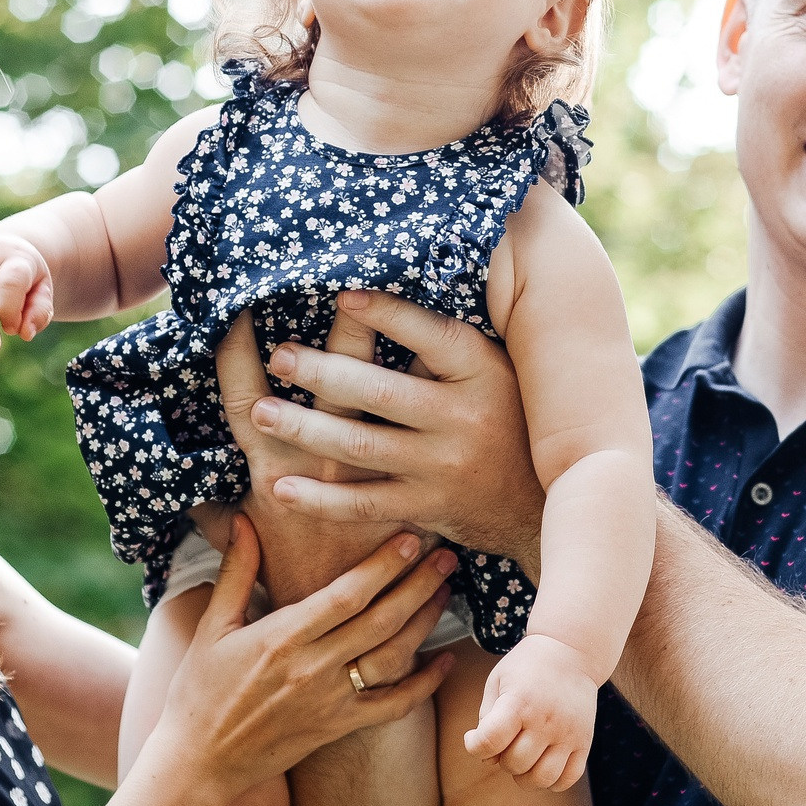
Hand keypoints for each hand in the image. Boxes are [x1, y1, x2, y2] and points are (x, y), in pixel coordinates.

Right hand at [151, 521, 455, 800]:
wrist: (199, 761)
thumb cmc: (199, 690)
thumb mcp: (213, 627)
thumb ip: (236, 571)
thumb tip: (243, 519)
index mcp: (282, 638)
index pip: (345, 595)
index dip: (383, 566)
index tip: (410, 538)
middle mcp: (312, 669)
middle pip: (380, 621)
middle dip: (418, 585)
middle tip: (446, 557)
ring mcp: (330, 701)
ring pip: (392, 658)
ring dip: (424, 624)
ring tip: (446, 593)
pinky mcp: (339, 727)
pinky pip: (392, 707)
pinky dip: (424, 685)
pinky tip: (445, 660)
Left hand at [213, 290, 546, 567]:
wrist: (542, 502)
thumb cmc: (507, 417)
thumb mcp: (492, 370)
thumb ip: (443, 346)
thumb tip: (374, 302)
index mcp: (480, 371)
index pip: (429, 334)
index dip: (385, 314)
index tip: (340, 297)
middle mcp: (462, 420)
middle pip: (379, 392)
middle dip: (321, 372)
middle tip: (280, 356)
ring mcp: (441, 468)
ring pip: (361, 446)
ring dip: (305, 429)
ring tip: (263, 412)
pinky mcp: (426, 508)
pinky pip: (364, 504)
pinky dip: (319, 499)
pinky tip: (280, 489)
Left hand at [461, 633, 596, 790]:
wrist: (571, 651)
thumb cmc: (526, 667)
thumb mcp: (497, 681)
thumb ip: (487, 718)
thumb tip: (488, 758)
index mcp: (519, 701)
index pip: (490, 741)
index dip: (474, 746)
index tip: (475, 737)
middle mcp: (546, 720)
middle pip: (514, 764)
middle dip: (500, 759)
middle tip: (504, 742)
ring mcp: (568, 733)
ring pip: (541, 778)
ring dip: (524, 776)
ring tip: (522, 757)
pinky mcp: (585, 742)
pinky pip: (568, 778)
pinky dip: (552, 781)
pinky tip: (542, 763)